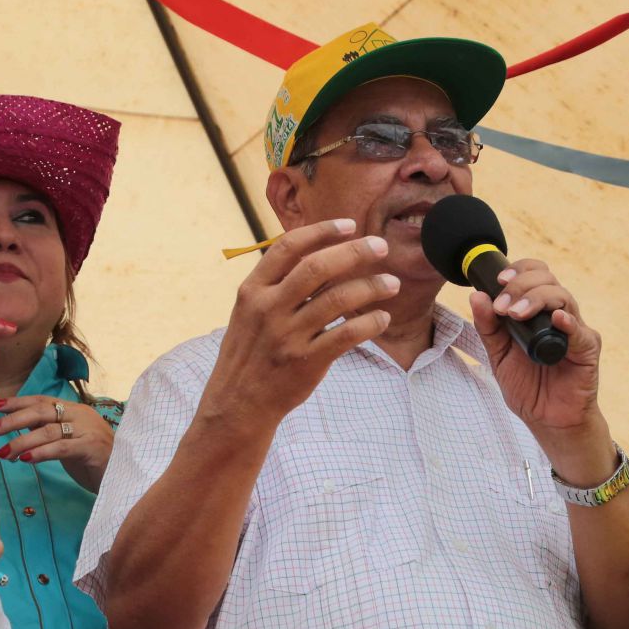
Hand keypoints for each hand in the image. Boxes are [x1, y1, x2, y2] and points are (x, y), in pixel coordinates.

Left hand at [0, 396, 114, 491]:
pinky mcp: (92, 448)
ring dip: (22, 441)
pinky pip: (61, 448)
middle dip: (13, 419)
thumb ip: (49, 433)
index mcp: (75, 410)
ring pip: (48, 430)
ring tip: (3, 453)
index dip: (18, 402)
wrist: (127, 477)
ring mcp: (88, 430)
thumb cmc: (96, 462)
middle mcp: (81, 415)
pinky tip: (25, 460)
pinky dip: (41, 453)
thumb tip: (19, 428)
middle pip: (41, 411)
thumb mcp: (70, 442)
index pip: (42, 401)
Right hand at [201, 218, 396, 428]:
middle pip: (318, 267)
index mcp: (253, 290)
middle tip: (381, 247)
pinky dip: (370, 323)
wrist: (237, 403)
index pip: (289, 247)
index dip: (322, 231)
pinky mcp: (306, 361)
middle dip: (355, 252)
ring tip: (391, 284)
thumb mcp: (248, 312)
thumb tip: (317, 252)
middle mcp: (269, 309)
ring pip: (338, 299)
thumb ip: (276, 284)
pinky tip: (382, 318)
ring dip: (371, 287)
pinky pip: (347, 335)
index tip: (349, 225)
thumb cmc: (250, 352)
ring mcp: (287, 336)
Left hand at [469, 258, 618, 482]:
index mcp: (538, 311)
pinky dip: (568, 323)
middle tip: (502, 305)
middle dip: (522, 285)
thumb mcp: (498, 355)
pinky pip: (580, 332)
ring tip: (515, 313)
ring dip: (537, 299)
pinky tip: (556, 320)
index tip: (498, 281)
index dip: (519, 271)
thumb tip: (476, 296)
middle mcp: (559, 314)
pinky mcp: (587, 350)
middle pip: (548, 280)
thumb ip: (488, 328)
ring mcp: (575, 331)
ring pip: (563, 298)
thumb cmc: (528, 386)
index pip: (535, 275)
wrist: (547, 419)